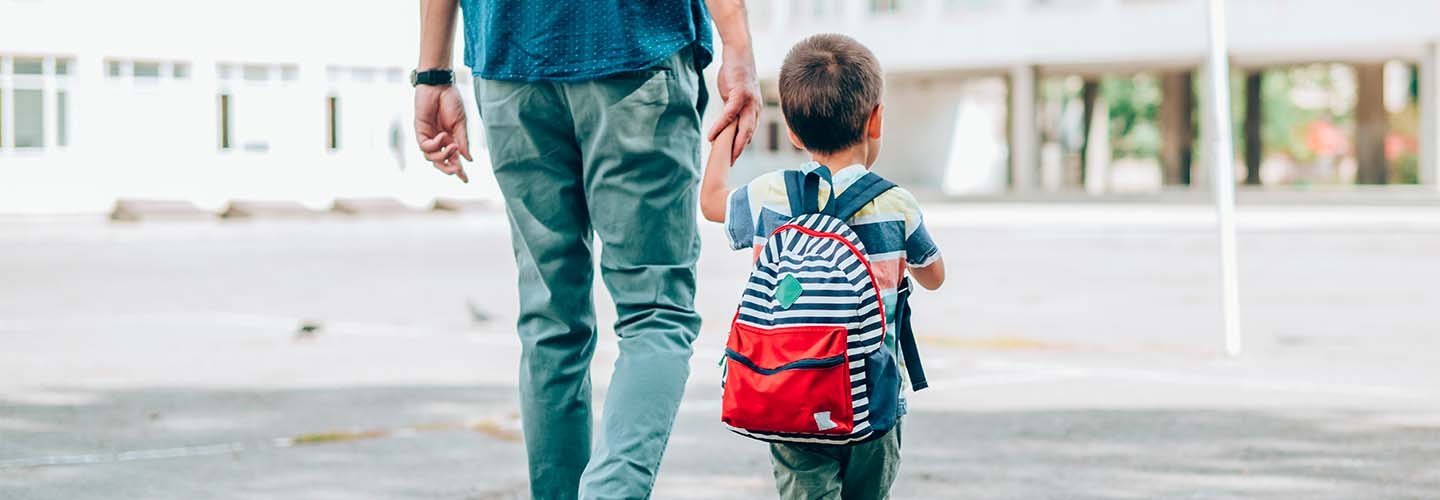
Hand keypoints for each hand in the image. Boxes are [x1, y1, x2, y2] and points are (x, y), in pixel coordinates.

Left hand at [414, 84, 470, 182]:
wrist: (439, 86)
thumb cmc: (451, 101)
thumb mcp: (461, 124)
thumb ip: (463, 142)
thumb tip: (469, 159)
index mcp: (450, 139)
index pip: (454, 158)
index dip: (459, 170)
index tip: (465, 180)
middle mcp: (438, 140)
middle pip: (440, 162)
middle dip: (448, 169)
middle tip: (457, 171)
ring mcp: (428, 136)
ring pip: (431, 157)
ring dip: (443, 156)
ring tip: (452, 146)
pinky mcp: (420, 131)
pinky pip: (424, 146)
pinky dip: (435, 145)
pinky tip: (442, 136)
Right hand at [707, 47, 761, 162]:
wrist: (739, 51)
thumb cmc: (735, 72)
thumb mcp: (735, 94)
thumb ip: (733, 108)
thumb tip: (726, 120)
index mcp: (755, 109)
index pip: (749, 132)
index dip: (741, 146)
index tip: (733, 158)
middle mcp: (755, 107)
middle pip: (748, 135)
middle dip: (740, 151)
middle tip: (731, 164)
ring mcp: (749, 101)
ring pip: (742, 128)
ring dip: (733, 143)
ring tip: (724, 156)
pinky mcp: (740, 94)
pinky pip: (729, 115)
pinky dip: (720, 126)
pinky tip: (711, 135)